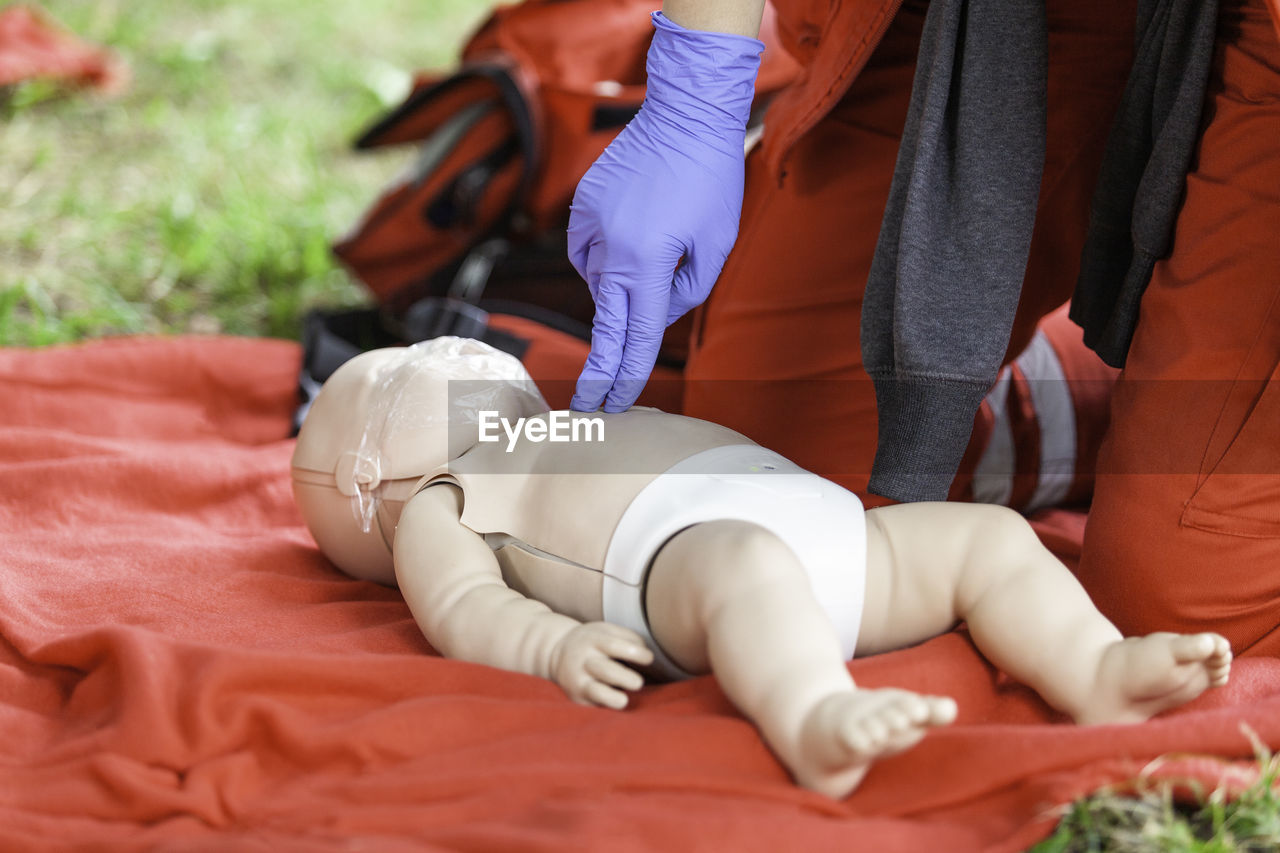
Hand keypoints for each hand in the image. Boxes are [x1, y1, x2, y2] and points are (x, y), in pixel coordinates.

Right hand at [551, 622, 654, 708]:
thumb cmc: (593, 641)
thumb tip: (648, 657)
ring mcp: (578, 680)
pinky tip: (616, 705)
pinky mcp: (577, 697)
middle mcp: (584, 660)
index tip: (649, 658)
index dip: (636, 653)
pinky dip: (606, 707)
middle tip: (638, 683)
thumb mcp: (607, 631)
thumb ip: (629, 639)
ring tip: (624, 700)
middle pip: (607, 671)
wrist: (556, 651)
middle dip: (627, 679)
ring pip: (596, 692)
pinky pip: (593, 705)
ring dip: (614, 698)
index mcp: (593, 640)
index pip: (614, 646)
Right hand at [569, 12, 762, 412]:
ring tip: (659, 245)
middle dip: (600, 369)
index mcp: (645, 261)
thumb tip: (657, 312)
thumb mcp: (715, 245)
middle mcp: (610, 248)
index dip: (625, 376)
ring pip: (601, 282)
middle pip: (604, 323)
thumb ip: (686, 290)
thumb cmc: (711, 179)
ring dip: (624, 285)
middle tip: (588, 405)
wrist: (684, 114)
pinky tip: (631, 239)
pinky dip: (605, 258)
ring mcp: (590, 226)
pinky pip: (588, 252)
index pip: (634, 335)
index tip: (613, 406)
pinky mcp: (581, 207)